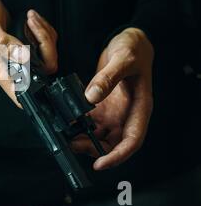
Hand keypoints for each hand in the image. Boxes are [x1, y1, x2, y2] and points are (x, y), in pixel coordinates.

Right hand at [0, 0, 57, 105]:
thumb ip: (2, 42)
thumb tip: (21, 56)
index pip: (20, 89)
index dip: (35, 90)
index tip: (42, 77)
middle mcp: (10, 63)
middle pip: (42, 68)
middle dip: (46, 44)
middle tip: (34, 26)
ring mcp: (19, 55)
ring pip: (46, 55)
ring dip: (44, 33)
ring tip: (30, 19)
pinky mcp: (24, 45)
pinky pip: (44, 43)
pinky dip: (42, 30)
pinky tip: (32, 21)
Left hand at [71, 28, 153, 169]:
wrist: (128, 41)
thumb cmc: (134, 49)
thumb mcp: (123, 59)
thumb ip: (108, 77)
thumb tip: (91, 96)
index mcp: (140, 108)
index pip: (132, 140)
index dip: (117, 155)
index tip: (101, 163)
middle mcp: (126, 114)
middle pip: (113, 143)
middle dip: (94, 149)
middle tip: (74, 144)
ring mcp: (113, 111)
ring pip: (99, 135)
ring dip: (84, 139)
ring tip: (66, 135)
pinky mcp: (101, 106)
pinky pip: (90, 122)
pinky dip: (78, 126)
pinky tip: (66, 122)